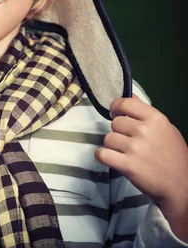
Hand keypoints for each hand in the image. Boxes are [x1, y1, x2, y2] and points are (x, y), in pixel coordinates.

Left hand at [95, 95, 187, 240]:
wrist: (181, 186)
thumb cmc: (173, 157)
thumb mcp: (166, 128)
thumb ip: (146, 112)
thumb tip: (129, 94)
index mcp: (156, 119)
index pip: (124, 103)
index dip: (116, 108)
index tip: (116, 114)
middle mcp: (145, 131)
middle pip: (114, 123)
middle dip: (119, 132)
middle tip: (130, 143)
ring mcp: (135, 148)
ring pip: (107, 139)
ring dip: (113, 147)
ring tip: (126, 154)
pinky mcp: (127, 165)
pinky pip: (101, 154)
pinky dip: (103, 157)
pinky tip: (113, 159)